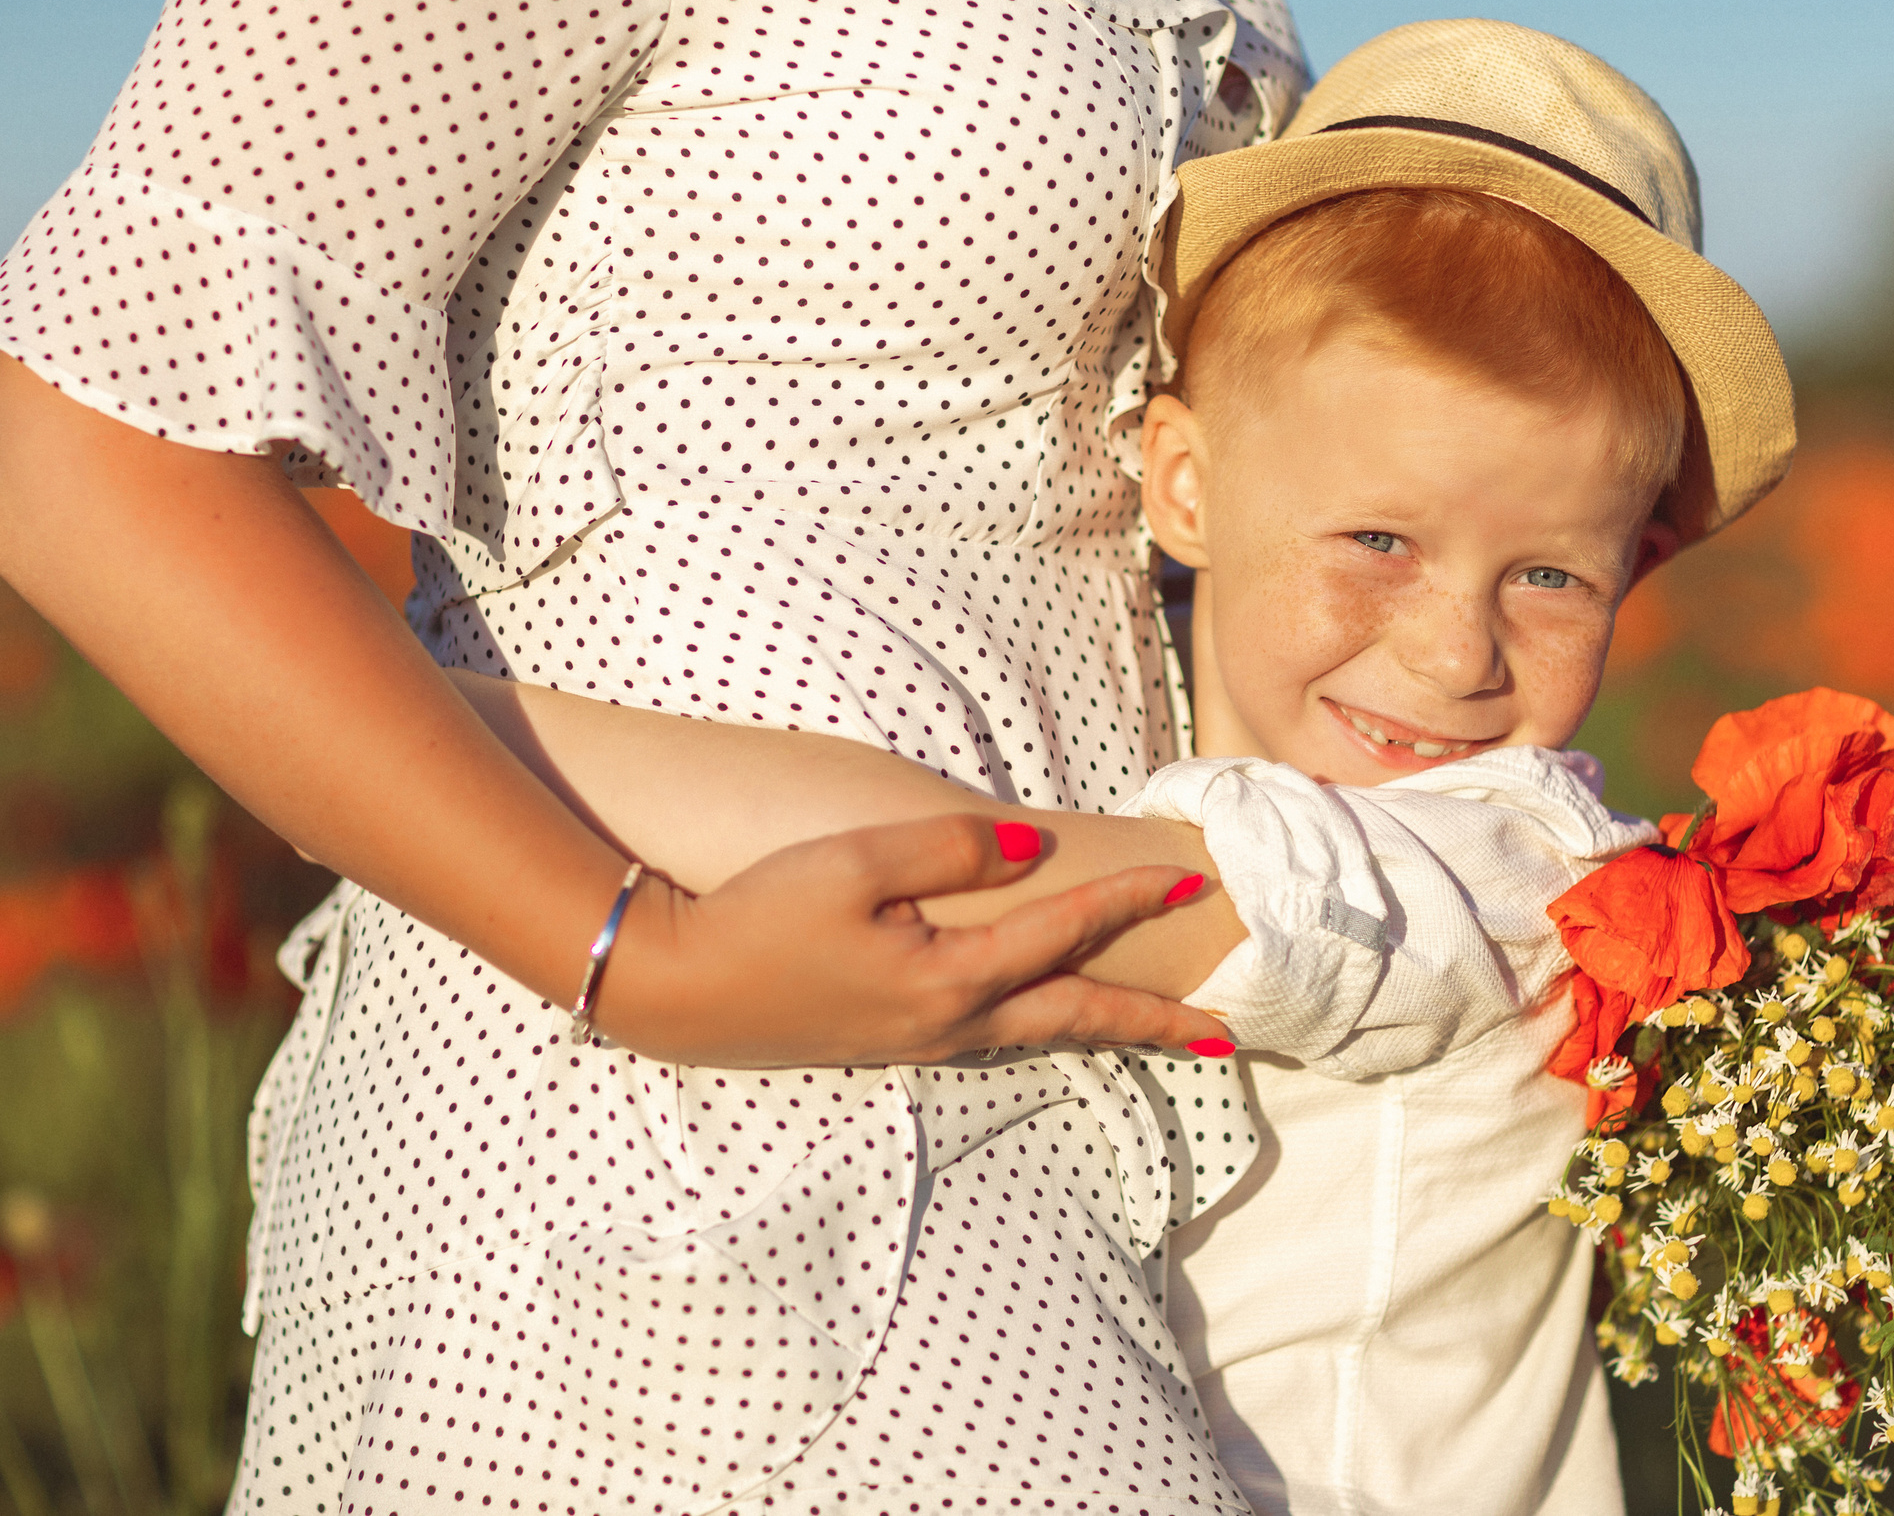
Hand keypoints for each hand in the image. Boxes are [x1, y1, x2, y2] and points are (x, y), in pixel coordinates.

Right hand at [592, 814, 1230, 1065]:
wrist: (670, 986)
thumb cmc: (757, 913)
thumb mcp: (855, 862)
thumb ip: (953, 851)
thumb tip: (1039, 852)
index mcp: (949, 978)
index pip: (1065, 934)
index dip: (1131, 899)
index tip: (1191, 875)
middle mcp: (949, 1023)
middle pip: (1076, 1019)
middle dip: (1153, 1023)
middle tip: (1223, 1033)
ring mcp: (919, 1041)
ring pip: (1038, 1034)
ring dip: (1105, 1027)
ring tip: (1157, 1025)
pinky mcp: (888, 1041)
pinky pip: (995, 1034)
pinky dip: (1046, 1025)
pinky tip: (1048, 1013)